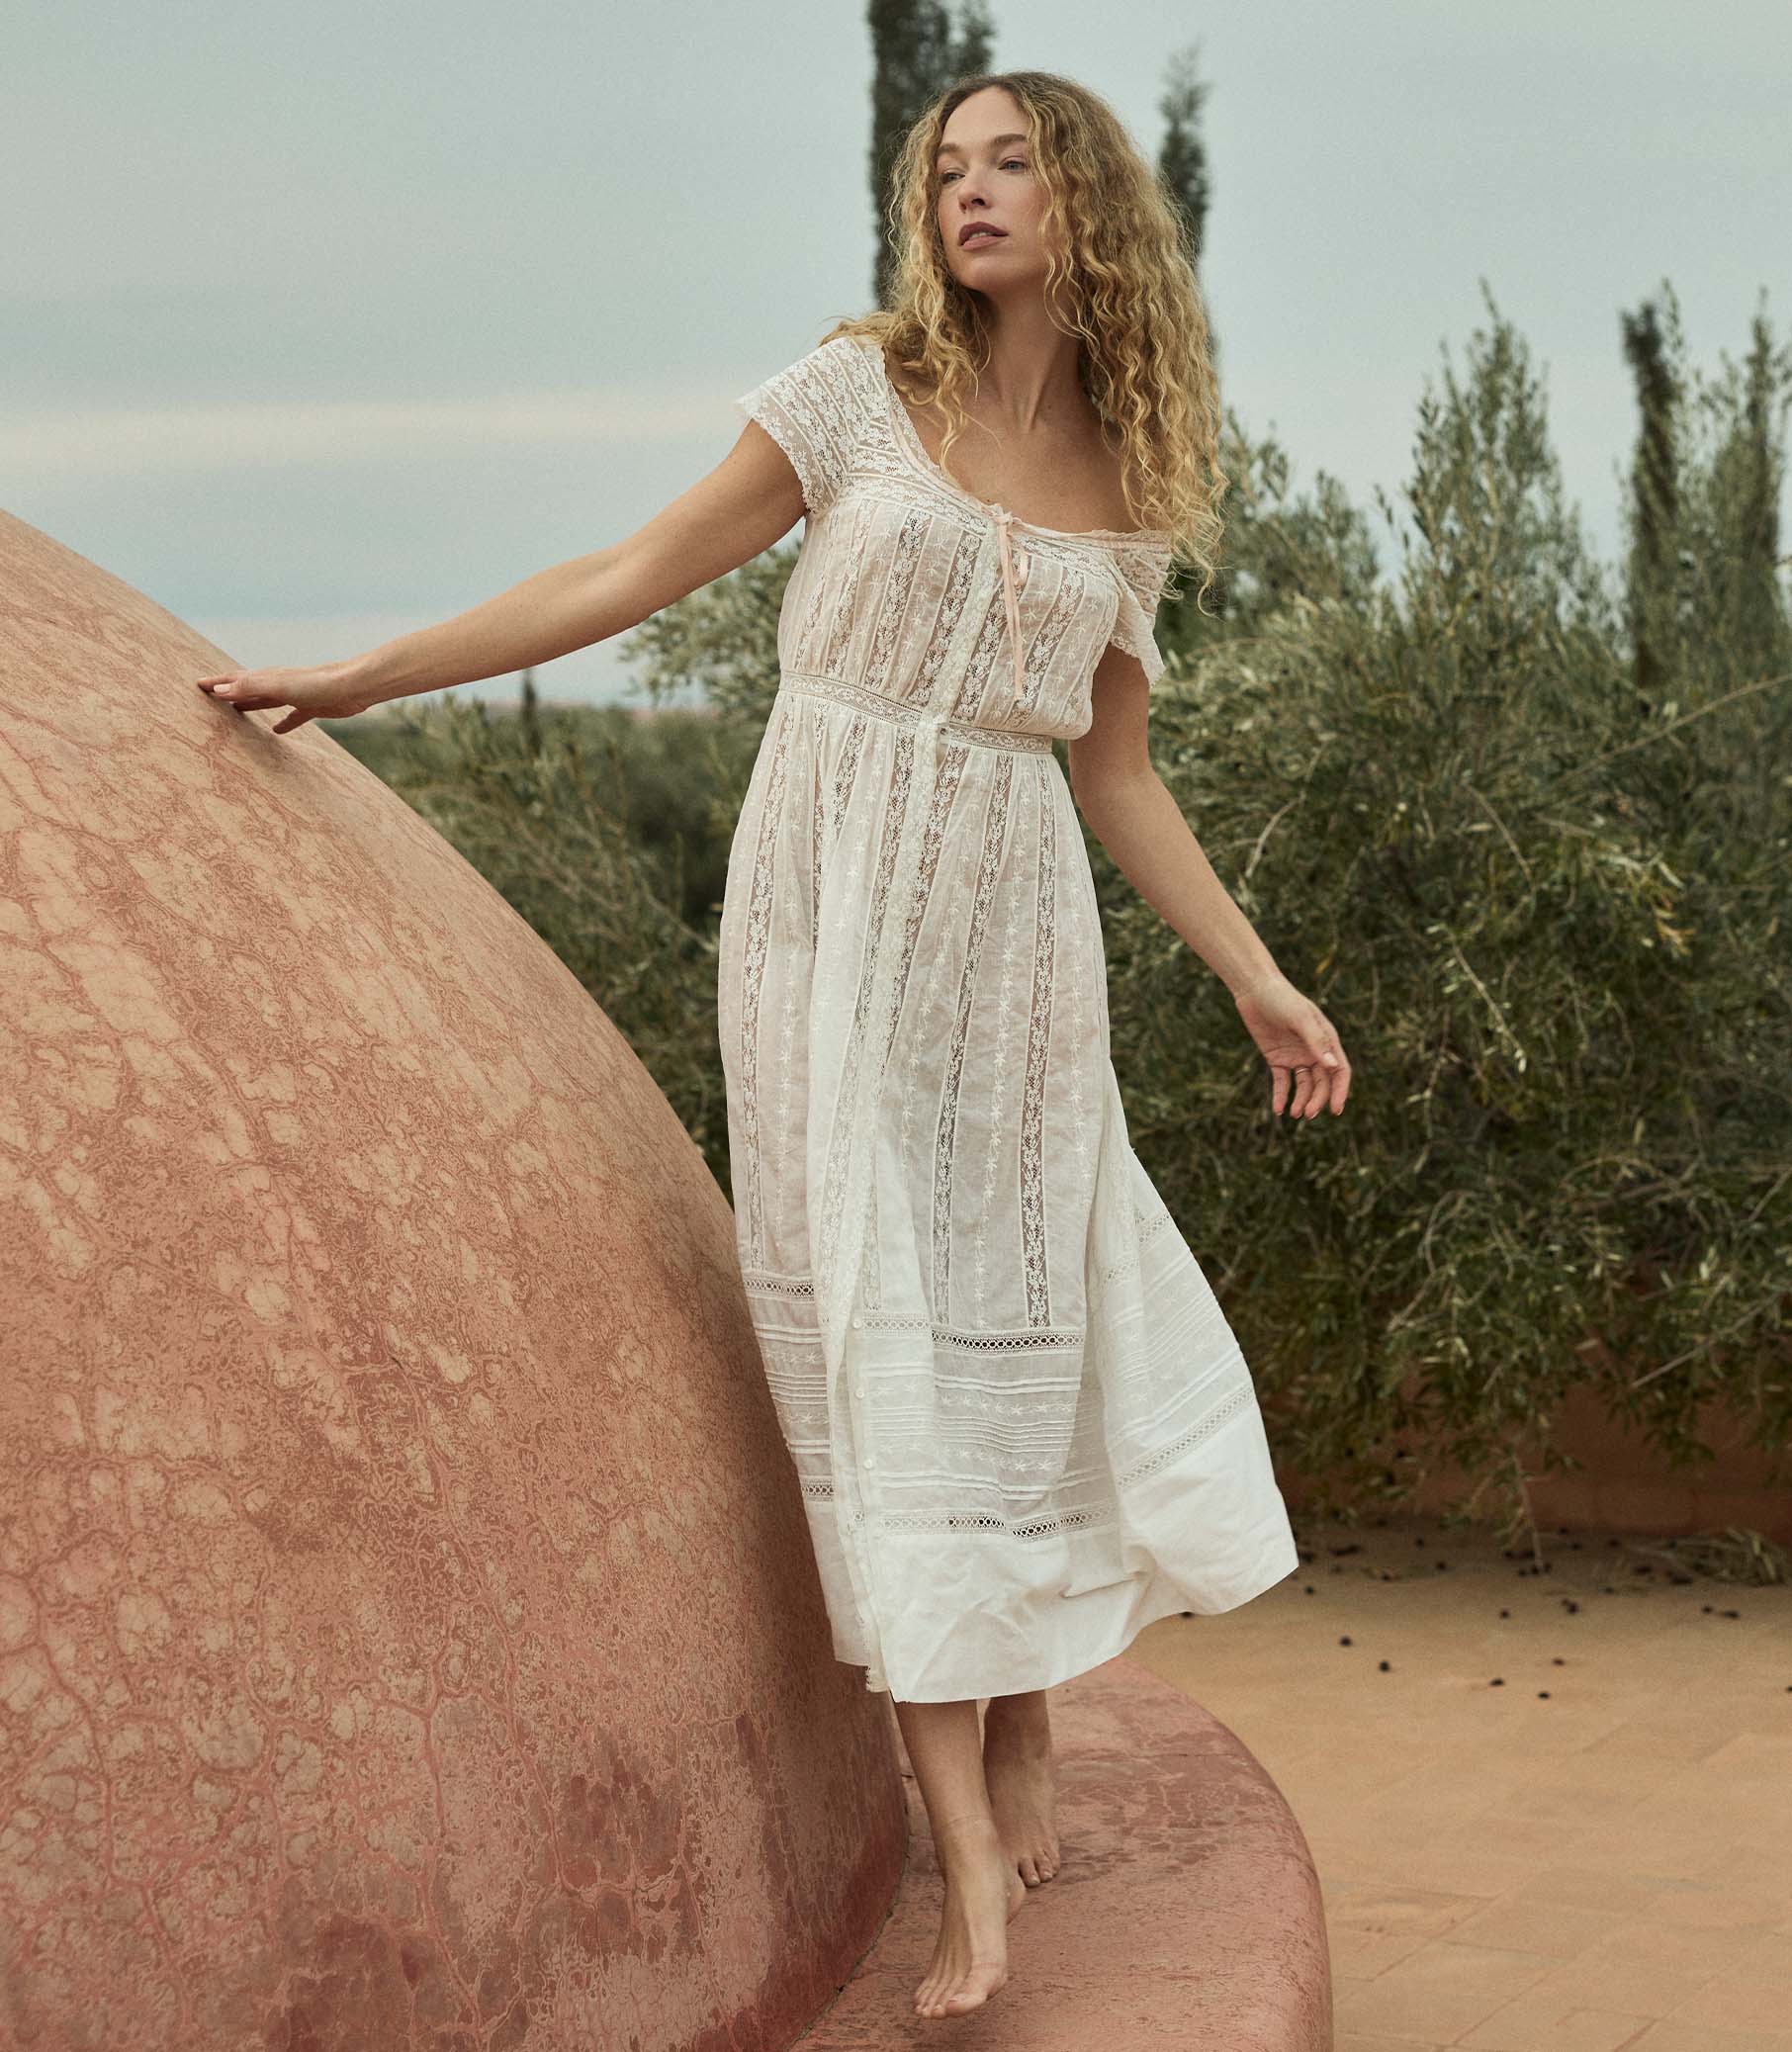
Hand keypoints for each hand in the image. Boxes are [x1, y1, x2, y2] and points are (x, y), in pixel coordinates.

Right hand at [193, 660, 379, 735]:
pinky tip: (276, 731)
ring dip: (249, 705)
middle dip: (228, 691)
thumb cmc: (316, 684)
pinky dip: (282, 722)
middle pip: (248, 688)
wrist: (352, 687)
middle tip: (210, 696)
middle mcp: (278, 685)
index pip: (235, 679)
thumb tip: (220, 691)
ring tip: (234, 712)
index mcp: (267, 678)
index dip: (216, 682)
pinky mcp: (312, 708)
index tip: (197, 684)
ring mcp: (295, 696)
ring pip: (266, 701)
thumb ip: (250, 687)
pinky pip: (292, 716)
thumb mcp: (278, 686)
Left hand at [1232, 971, 1350, 1118]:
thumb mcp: (1300, 1019)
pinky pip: (1282, 1082)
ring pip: (1304, 1085)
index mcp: (1327, 1041)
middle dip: (1317, 1100)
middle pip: (1322, 1082)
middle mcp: (1314, 1051)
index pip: (1340, 1071)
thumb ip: (1316, 1042)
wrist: (1255, 990)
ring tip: (1293, 1113)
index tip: (1335, 1109)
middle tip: (1307, 1114)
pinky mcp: (1277, 1058)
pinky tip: (1278, 1109)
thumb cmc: (1282, 999)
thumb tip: (1332, 1066)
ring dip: (1301, 1100)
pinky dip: (1281, 1096)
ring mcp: (1296, 1056)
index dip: (1340, 1091)